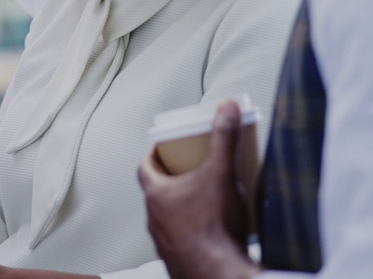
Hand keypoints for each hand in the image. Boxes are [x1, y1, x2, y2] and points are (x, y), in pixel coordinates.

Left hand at [137, 100, 259, 278]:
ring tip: (208, 197)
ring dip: (184, 205)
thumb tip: (226, 109)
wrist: (218, 274)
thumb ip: (224, 138)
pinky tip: (215, 228)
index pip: (145, 166)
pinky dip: (195, 229)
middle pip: (158, 191)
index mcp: (157, 195)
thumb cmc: (212, 229)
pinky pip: (183, 238)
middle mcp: (156, 220)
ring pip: (170, 216)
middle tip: (193, 167)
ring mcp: (166, 242)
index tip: (165, 146)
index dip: (154, 153)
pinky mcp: (180, 259)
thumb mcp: (221, 173)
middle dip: (175, 177)